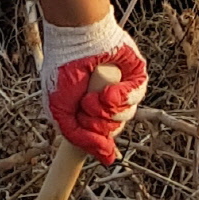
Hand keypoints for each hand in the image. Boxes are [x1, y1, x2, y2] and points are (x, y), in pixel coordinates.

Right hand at [40, 15, 148, 164]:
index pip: (100, 135)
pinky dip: (122, 97)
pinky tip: (110, 92)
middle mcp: (109, 100)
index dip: (97, 140)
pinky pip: (137, 96)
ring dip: (107, 111)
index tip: (92, 141)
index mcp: (91, 109)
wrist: (75, 39)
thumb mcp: (61, 112)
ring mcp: (124, 86)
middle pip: (113, 130)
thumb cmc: (63, 70)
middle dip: (98, 124)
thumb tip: (107, 159)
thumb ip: (81, 138)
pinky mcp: (137, 73)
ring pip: (126, 116)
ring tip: (93, 97)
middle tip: (86, 108)